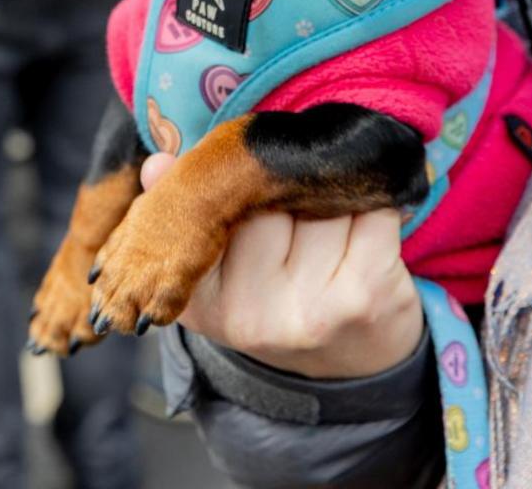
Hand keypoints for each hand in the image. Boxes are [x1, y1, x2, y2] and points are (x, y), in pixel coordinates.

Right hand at [140, 153, 422, 379]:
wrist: (347, 367)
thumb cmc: (274, 292)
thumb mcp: (215, 268)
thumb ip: (184, 210)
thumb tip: (157, 164)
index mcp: (200, 300)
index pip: (203, 204)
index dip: (226, 173)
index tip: (237, 165)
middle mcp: (250, 312)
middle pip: (267, 192)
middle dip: (283, 179)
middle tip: (290, 191)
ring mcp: (309, 307)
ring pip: (320, 196)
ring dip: (331, 193)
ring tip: (325, 216)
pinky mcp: (364, 295)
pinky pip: (370, 211)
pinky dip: (373, 207)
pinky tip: (363, 227)